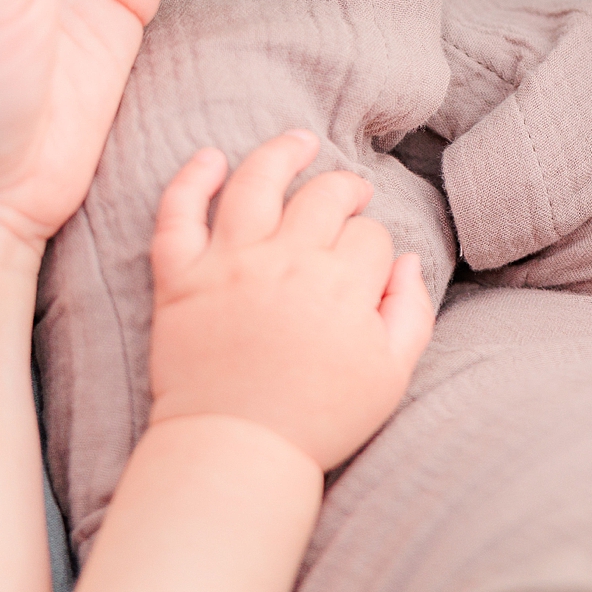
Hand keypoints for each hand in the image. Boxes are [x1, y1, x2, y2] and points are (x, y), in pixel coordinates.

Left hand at [148, 132, 434, 471]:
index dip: (373, 245)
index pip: (369, 234)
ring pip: (257, 182)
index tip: (367, 267)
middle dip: (346, 189)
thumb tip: (407, 259)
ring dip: (282, 152)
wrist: (237, 452)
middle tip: (352, 194)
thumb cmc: (320, 418)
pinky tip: (210, 158)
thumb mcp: (393, 373)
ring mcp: (230, 265)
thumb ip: (412, 310)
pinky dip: (191, 179)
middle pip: (323, 196)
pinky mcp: (180, 278)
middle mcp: (287, 261)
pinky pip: (178, 213)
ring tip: (299, 140)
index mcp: (342, 284)